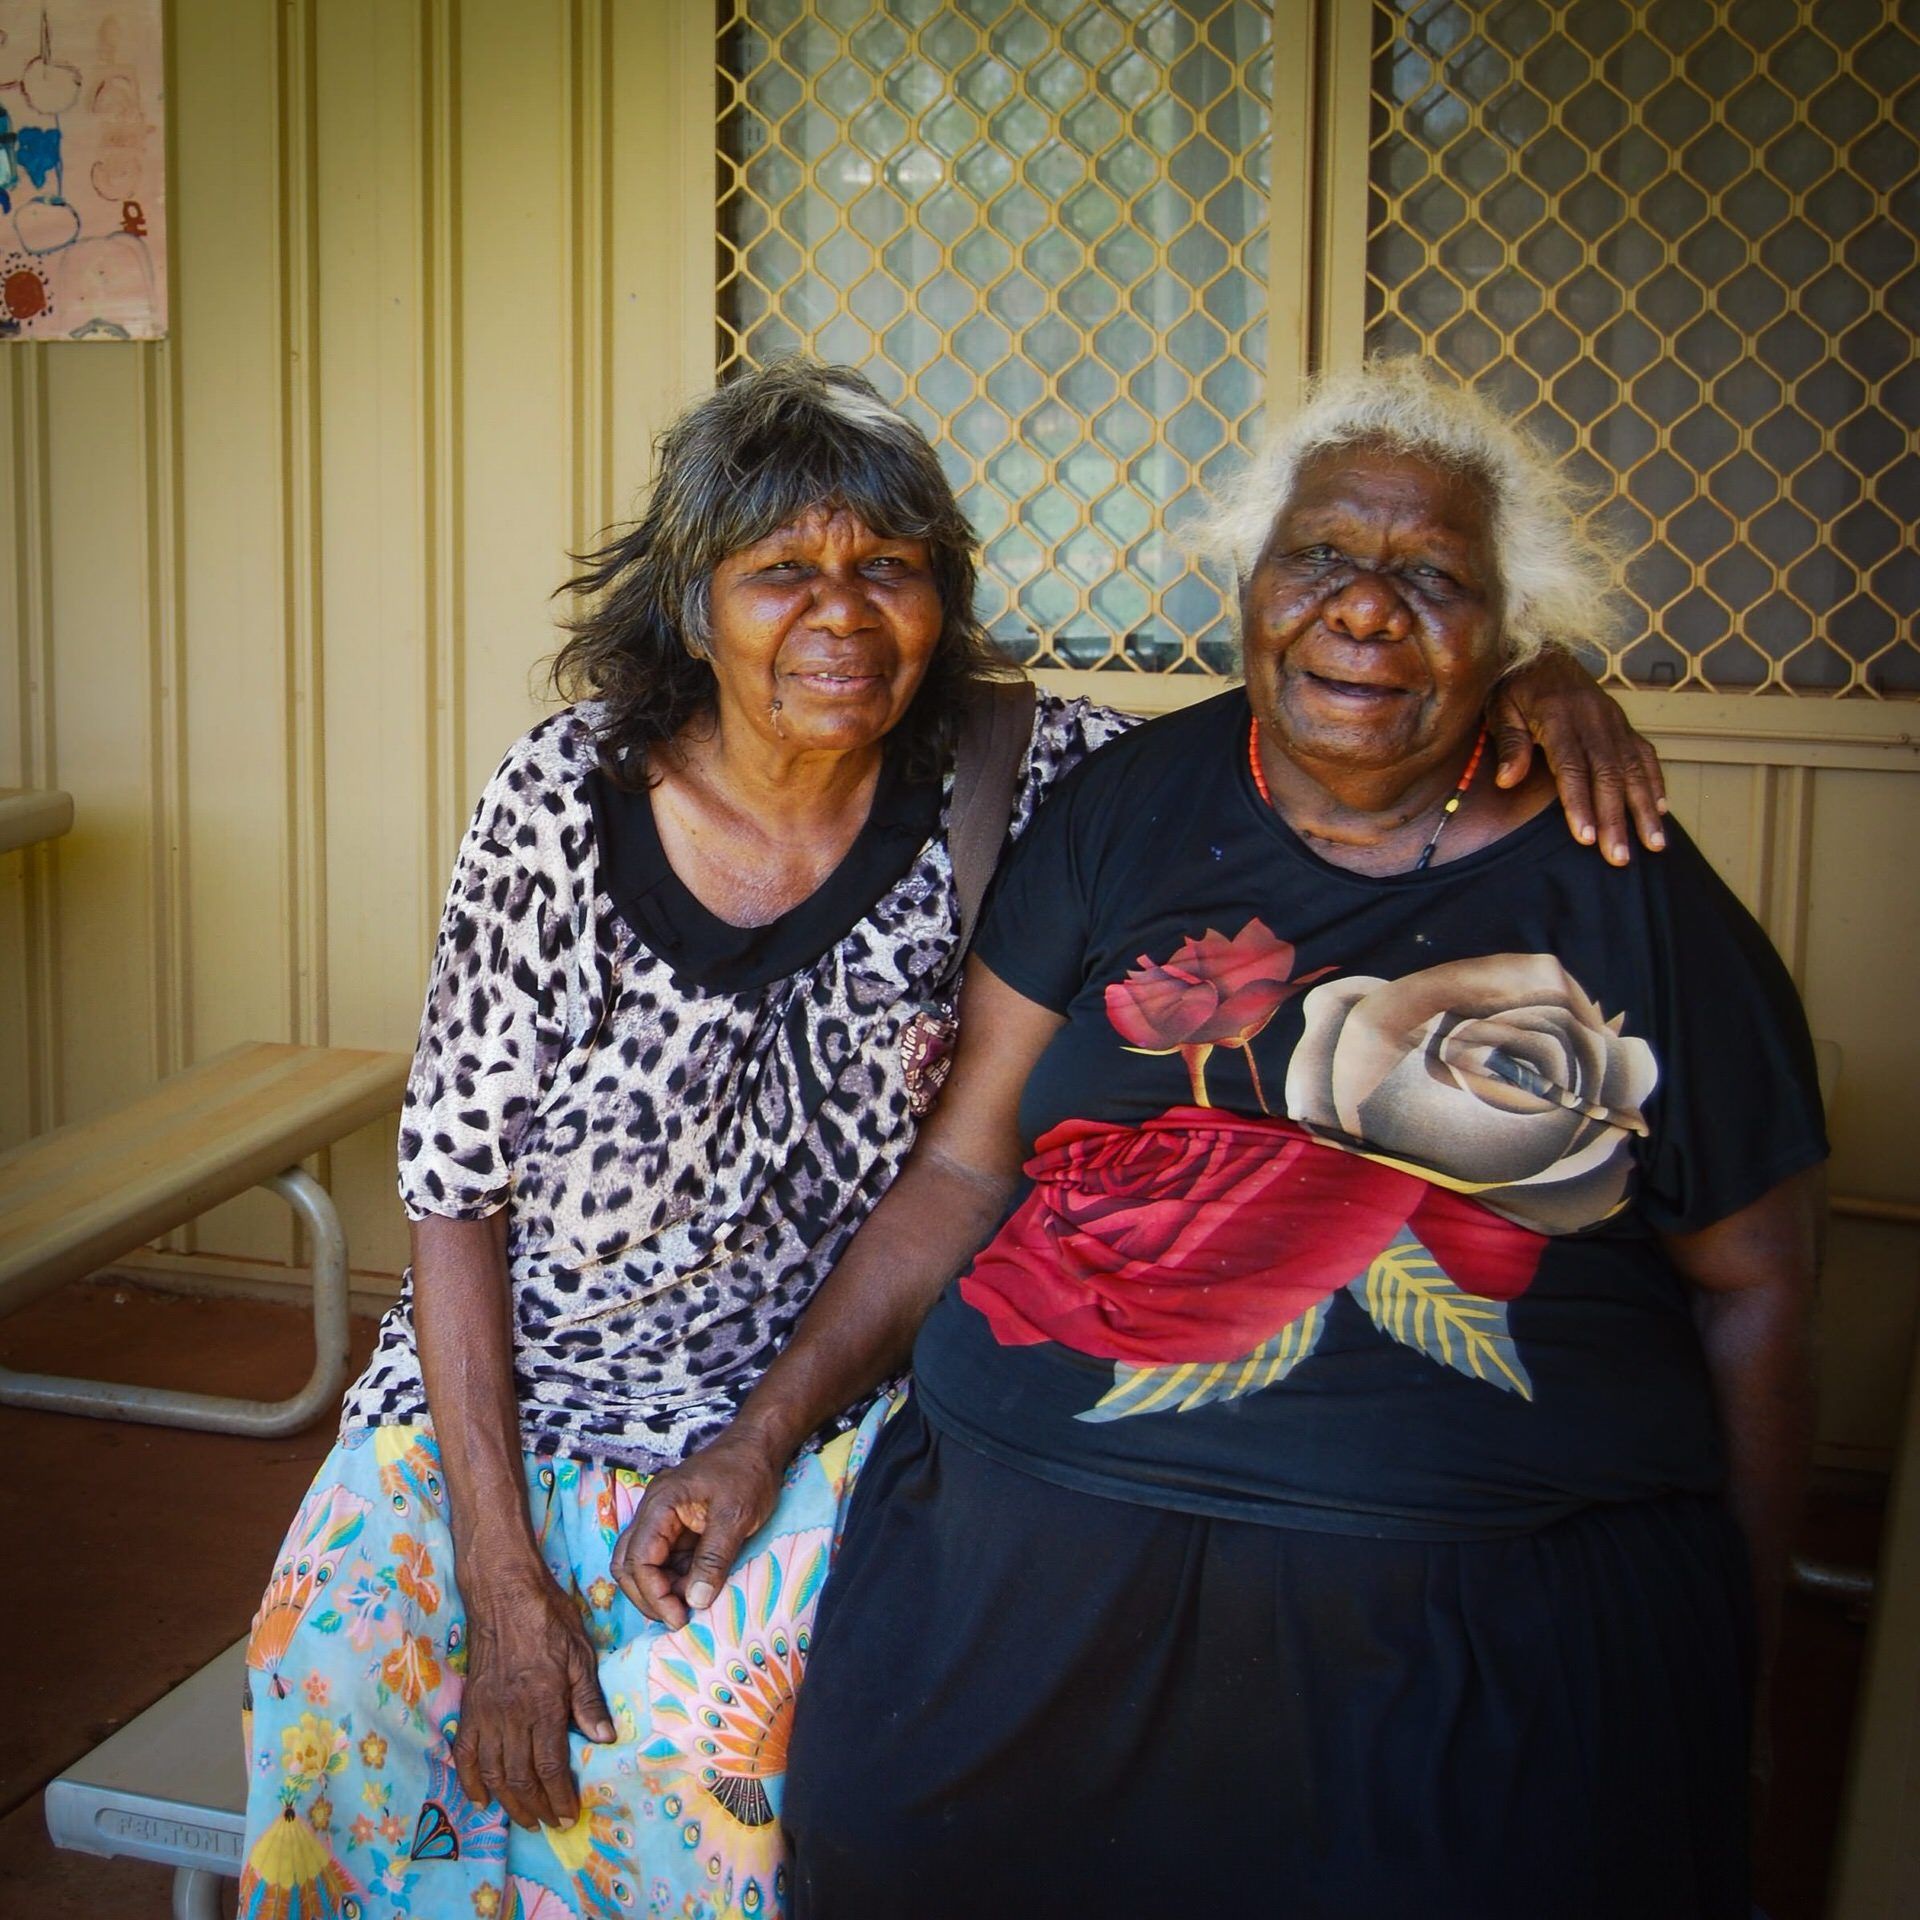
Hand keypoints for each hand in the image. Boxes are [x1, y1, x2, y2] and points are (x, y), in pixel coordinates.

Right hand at [453, 1565, 615, 1830]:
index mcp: (542, 1703)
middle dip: (537, 1808)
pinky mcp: (469, 1707)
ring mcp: (485, 1713)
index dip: (559, 1796)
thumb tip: (604, 1739)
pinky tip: (480, 1798)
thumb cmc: (548, 1618)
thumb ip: (588, 1698)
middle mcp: (511, 1715)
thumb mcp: (580, 1652)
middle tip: (551, 1824)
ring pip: (493, 1773)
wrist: (503, 1593)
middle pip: (520, 1777)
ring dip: (508, 1802)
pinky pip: (465, 1754)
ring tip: (525, 1819)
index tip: (569, 1816)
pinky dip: (470, 1781)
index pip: (550, 1765)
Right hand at [612, 1432, 783, 1628]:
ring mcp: (663, 1519)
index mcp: (661, 1504)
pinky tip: (696, 1591)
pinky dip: (675, 1579)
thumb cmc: (748, 1473)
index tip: (679, 1617)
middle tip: (679, 1619)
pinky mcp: (677, 1526)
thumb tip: (696, 1601)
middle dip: (649, 1596)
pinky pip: (665, 1559)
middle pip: (628, 1564)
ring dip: (661, 1590)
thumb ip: (714, 1558)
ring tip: (690, 1606)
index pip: (638, 1558)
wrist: (759, 1445)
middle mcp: (653, 1511)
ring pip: (643, 1564)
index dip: (653, 1593)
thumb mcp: (735, 1516)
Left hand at [1488, 650, 1666, 865]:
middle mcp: (1592, 718)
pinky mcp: (1622, 723)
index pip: (1572, 768)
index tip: (1587, 838)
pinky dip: (1655, 782)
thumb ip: (1509, 742)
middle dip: (1617, 819)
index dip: (1580, 804)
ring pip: (1633, 768)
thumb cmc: (1514, 685)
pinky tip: (1661, 810)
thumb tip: (1507, 780)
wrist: (1541, 649)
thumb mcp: (1499, 707)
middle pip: (1608, 775)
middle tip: (1620, 858)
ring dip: (1645, 808)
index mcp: (1558, 715)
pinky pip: (1644, 754)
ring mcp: (1612, 720)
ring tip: (1653, 844)